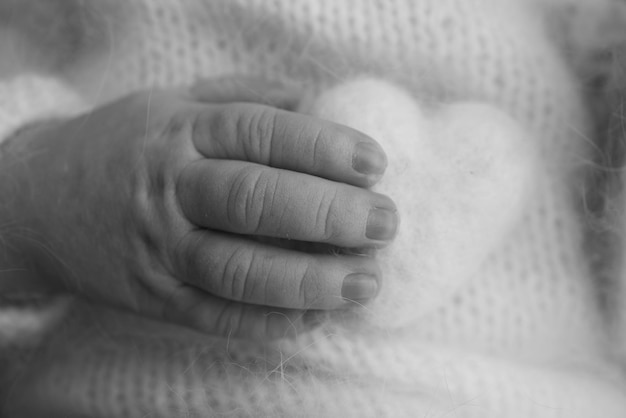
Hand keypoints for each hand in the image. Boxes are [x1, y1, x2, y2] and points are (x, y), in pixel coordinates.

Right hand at [0, 77, 396, 338]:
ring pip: (236, 270)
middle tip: (383, 223)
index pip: (258, 133)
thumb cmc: (129, 144)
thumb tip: (325, 107)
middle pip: (252, 201)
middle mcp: (168, 189)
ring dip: (308, 280)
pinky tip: (317, 314)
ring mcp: (159, 249)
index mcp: (180, 131)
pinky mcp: (155, 298)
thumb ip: (249, 100)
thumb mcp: (178, 101)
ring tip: (366, 280)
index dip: (320, 147)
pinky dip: (271, 322)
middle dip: (326, 214)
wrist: (41, 200)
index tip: (374, 164)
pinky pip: (216, 317)